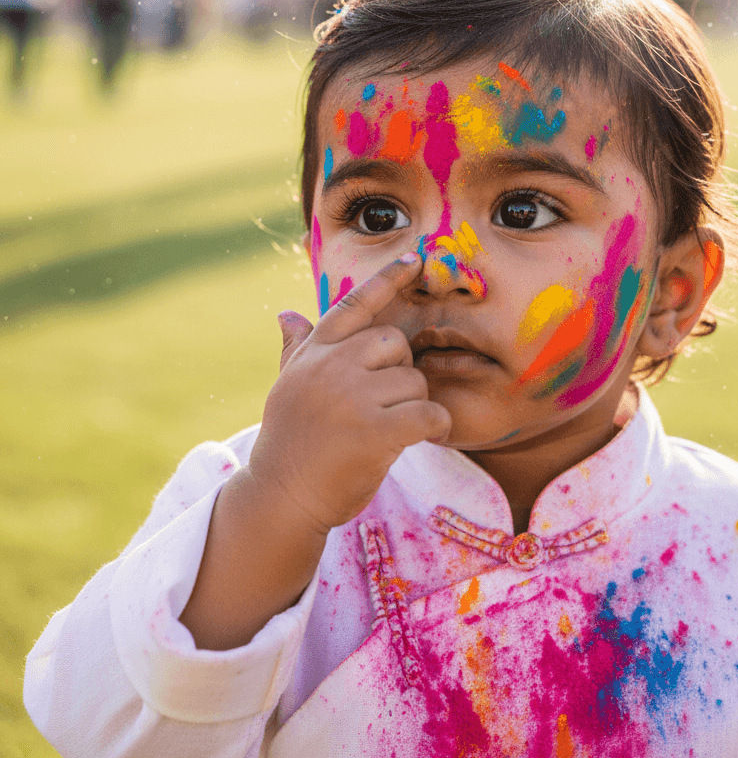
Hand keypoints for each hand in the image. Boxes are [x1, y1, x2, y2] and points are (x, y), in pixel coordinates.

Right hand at [248, 253, 451, 533]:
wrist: (281, 498)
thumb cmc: (291, 444)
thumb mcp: (289, 388)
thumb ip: (297, 349)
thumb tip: (286, 313)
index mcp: (313, 352)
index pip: (354, 304)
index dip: (387, 279)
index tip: (416, 259)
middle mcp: (331, 366)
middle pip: (395, 343)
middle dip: (398, 373)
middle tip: (383, 405)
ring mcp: (351, 397)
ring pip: (414, 381)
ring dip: (413, 406)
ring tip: (388, 429)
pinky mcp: (375, 431)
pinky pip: (428, 413)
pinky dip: (435, 426)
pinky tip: (423, 438)